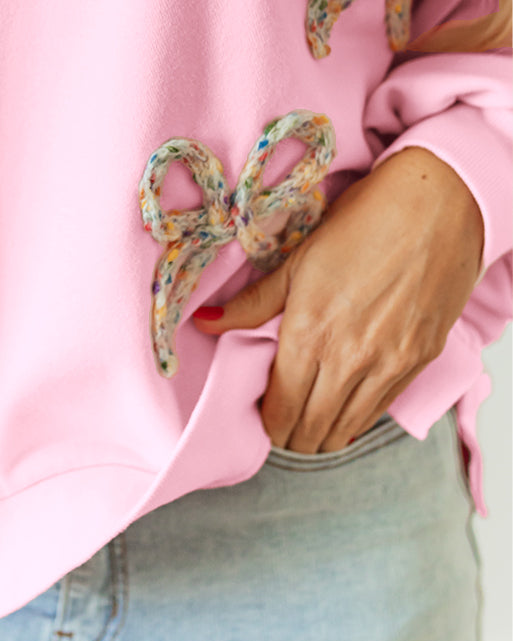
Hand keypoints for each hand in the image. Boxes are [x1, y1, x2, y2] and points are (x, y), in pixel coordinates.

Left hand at [191, 146, 483, 452]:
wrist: (436, 205)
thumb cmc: (363, 222)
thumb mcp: (298, 260)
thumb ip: (252, 304)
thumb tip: (204, 324)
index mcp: (309, 333)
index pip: (280, 408)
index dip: (266, 422)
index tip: (260, 414)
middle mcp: (349, 359)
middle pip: (311, 429)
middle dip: (291, 434)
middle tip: (281, 422)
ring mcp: (389, 365)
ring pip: (346, 429)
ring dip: (323, 434)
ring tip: (309, 422)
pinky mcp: (419, 362)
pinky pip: (380, 410)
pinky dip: (357, 418)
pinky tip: (345, 408)